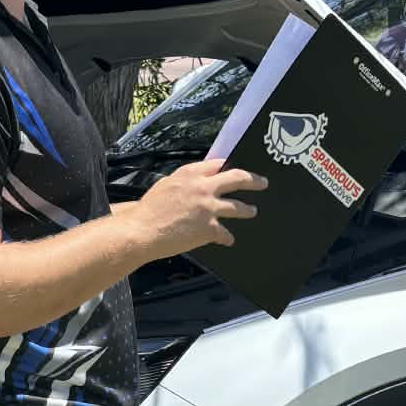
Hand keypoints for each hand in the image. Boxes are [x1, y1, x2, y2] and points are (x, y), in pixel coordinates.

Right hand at [134, 158, 266, 257]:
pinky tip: (229, 240)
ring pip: (238, 207)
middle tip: (262, 182)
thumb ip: (184, 183)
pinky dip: (227, 238)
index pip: (217, 164)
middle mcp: (203, 187)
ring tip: (252, 211)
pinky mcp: (209, 228)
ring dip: (247, 210)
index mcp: (190, 174)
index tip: (234, 169)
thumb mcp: (166, 186)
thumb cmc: (148, 211)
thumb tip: (195, 184)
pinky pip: (225, 233)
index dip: (228, 167)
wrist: (142, 231)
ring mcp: (208, 208)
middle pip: (237, 178)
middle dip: (253, 180)